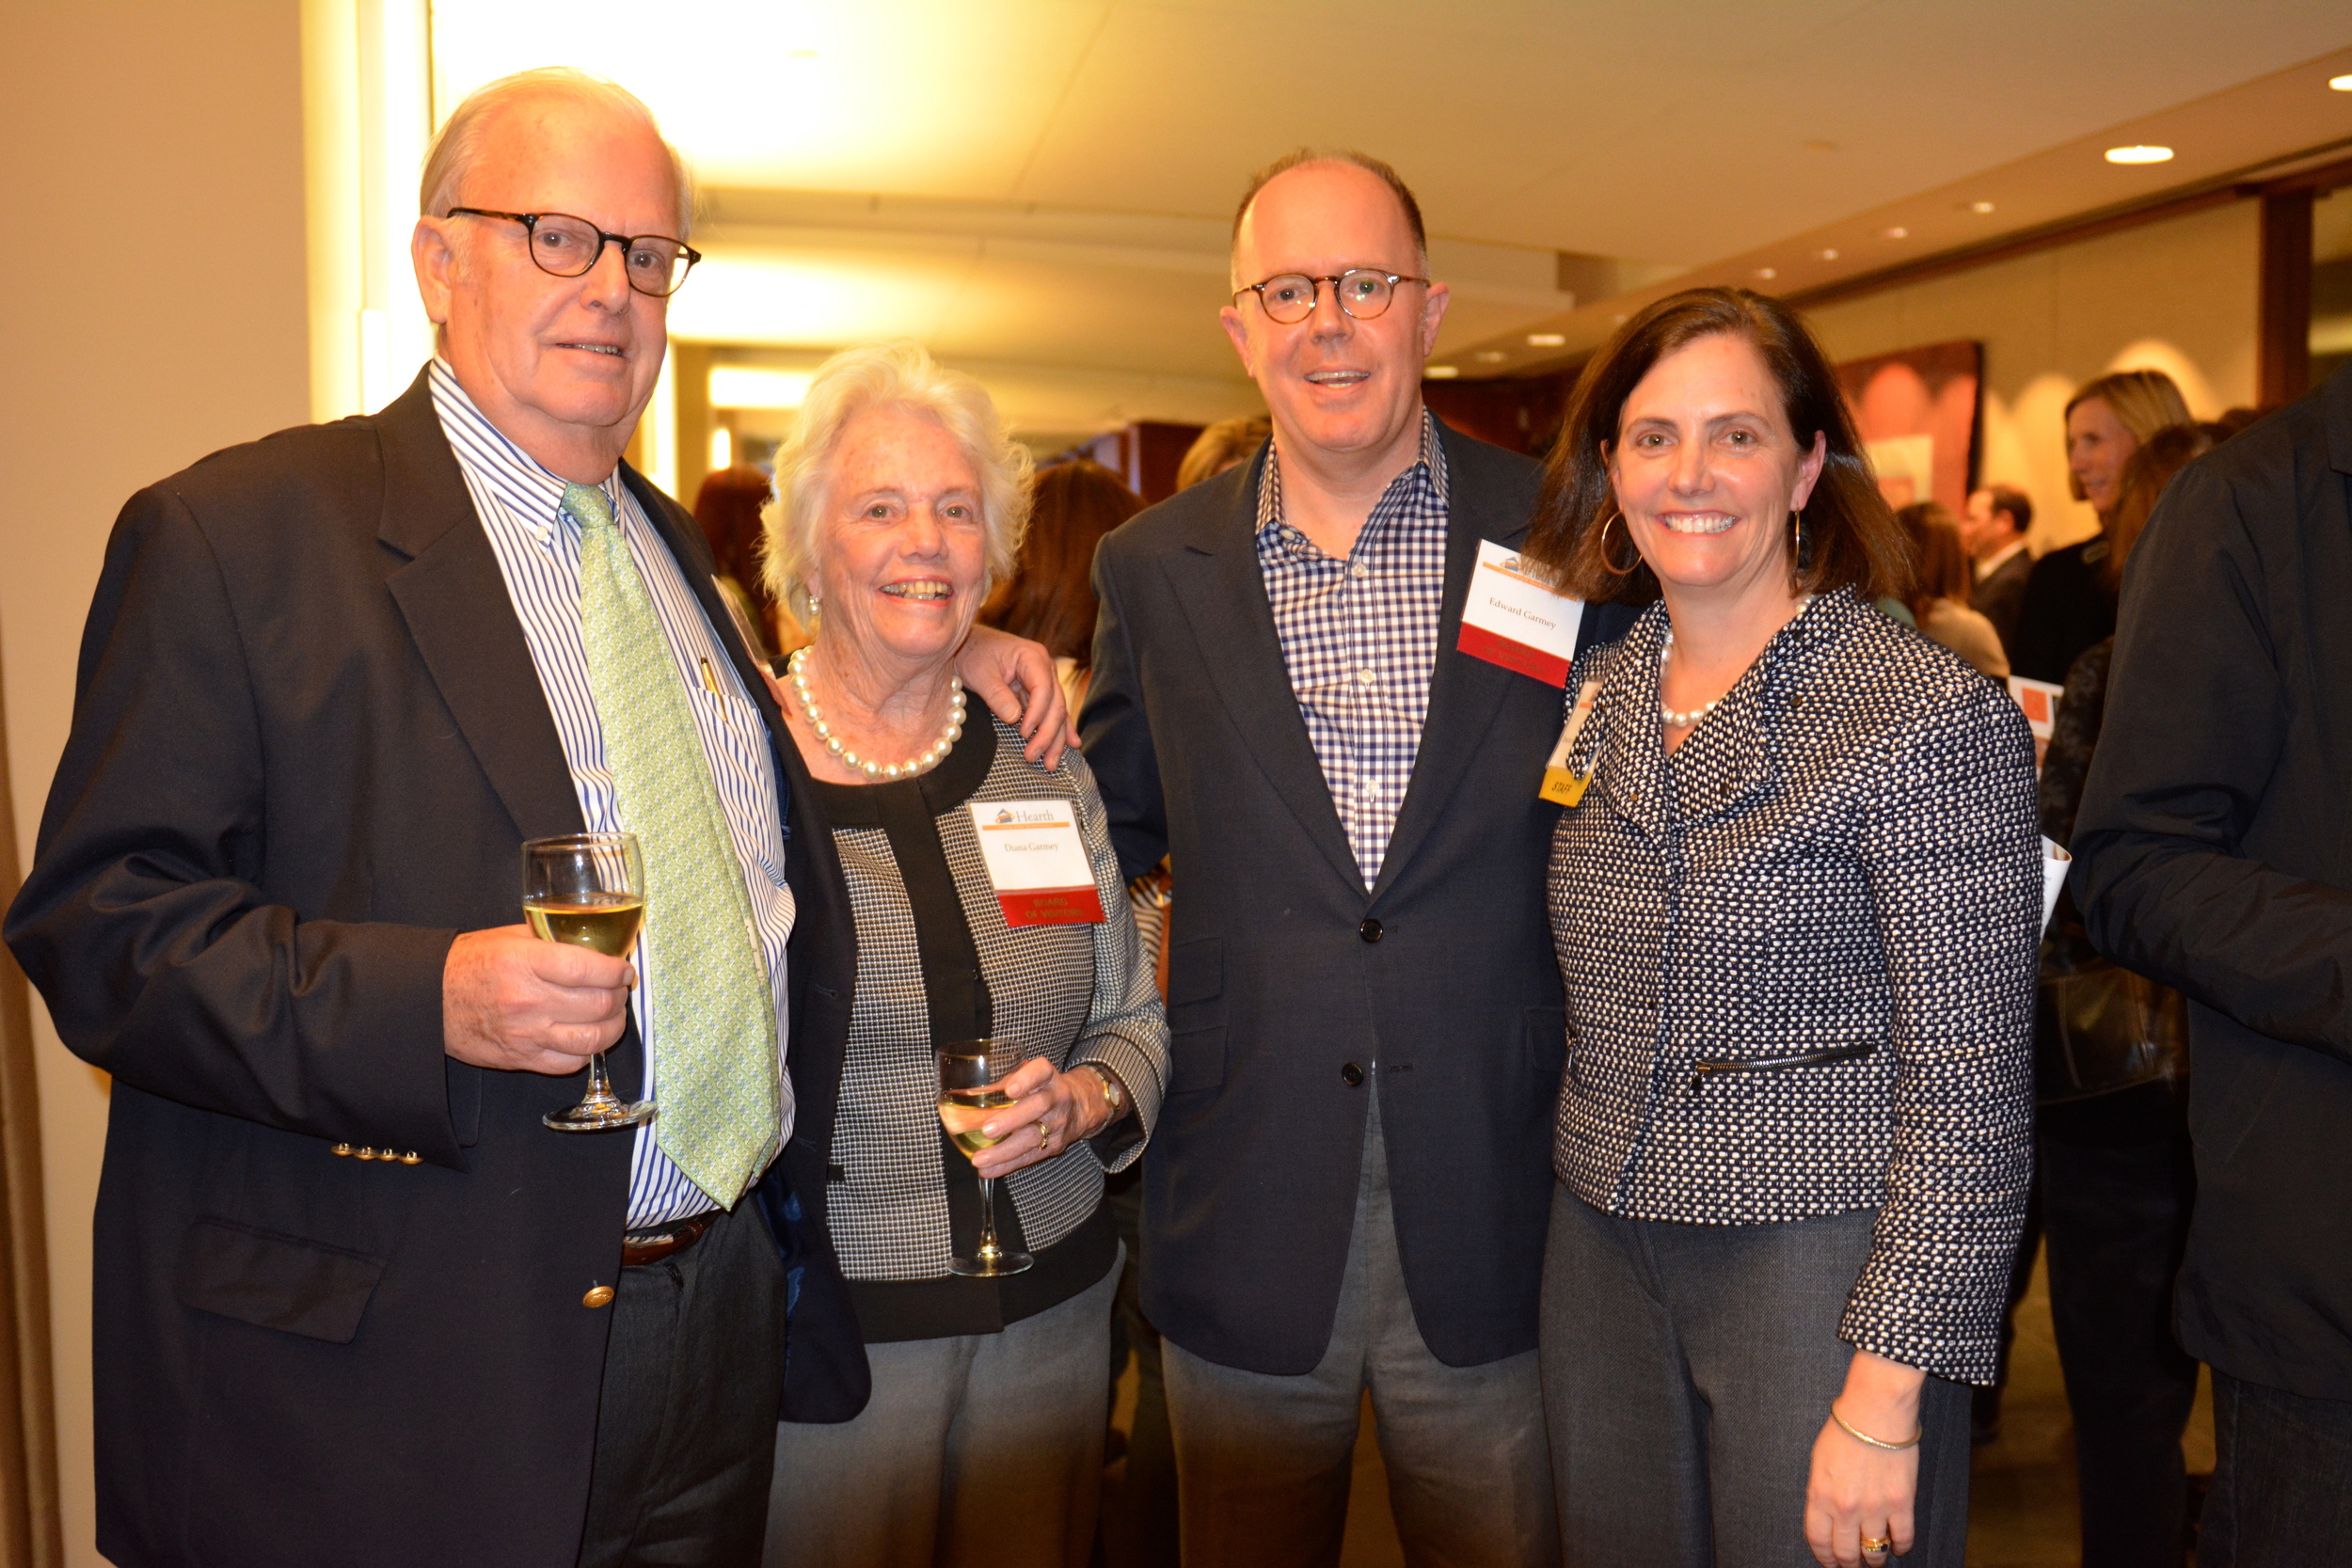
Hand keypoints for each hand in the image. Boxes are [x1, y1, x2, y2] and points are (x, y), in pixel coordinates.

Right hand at [443, 926, 632, 1073]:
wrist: (429, 1000)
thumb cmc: (470, 964)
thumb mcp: (510, 938)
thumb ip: (552, 939)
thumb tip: (594, 942)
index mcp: (525, 963)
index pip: (587, 969)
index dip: (616, 971)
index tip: (625, 971)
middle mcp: (529, 1001)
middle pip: (597, 1005)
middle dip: (618, 998)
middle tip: (619, 991)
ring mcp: (526, 1035)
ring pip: (591, 1039)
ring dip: (613, 1028)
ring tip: (612, 1016)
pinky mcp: (521, 1059)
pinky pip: (569, 1063)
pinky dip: (587, 1052)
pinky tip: (587, 1037)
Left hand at [956, 624, 1073, 767]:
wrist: (966, 644)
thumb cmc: (971, 654)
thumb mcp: (979, 673)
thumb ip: (997, 695)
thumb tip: (1014, 719)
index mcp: (1033, 657)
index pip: (1044, 689)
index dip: (1037, 713)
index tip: (1024, 733)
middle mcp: (1045, 668)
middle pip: (1055, 705)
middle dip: (1047, 734)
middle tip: (1033, 757)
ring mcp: (1044, 681)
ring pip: (1056, 713)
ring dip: (1054, 739)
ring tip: (1049, 764)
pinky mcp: (1037, 693)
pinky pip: (1050, 713)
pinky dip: (1059, 730)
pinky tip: (1072, 744)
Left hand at [968, 1058, 1113, 1177]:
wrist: (1078, 1108)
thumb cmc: (1041, 1089)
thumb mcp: (1028, 1077)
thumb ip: (1001, 1083)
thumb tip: (966, 1095)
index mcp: (1048, 1077)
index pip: (1041, 1072)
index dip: (1026, 1080)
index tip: (1010, 1089)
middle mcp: (1056, 1098)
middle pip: (1038, 1107)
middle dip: (1012, 1120)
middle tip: (988, 1129)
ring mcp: (1057, 1124)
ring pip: (1032, 1138)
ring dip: (1004, 1151)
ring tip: (980, 1159)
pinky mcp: (1054, 1146)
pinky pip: (1030, 1157)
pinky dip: (1007, 1165)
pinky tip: (988, 1170)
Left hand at [1805, 1350, 1925, 1566]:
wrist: (1875, 1412)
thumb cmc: (1844, 1430)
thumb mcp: (1818, 1462)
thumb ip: (1821, 1493)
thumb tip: (1827, 1518)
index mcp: (1819, 1496)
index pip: (1818, 1541)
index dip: (1824, 1557)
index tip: (1829, 1562)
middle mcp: (1846, 1508)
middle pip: (1846, 1553)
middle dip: (1848, 1564)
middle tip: (1852, 1565)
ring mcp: (1875, 1508)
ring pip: (1875, 1552)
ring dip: (1875, 1560)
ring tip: (1875, 1559)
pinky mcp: (1901, 1504)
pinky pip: (1902, 1538)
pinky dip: (1901, 1547)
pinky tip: (1899, 1547)